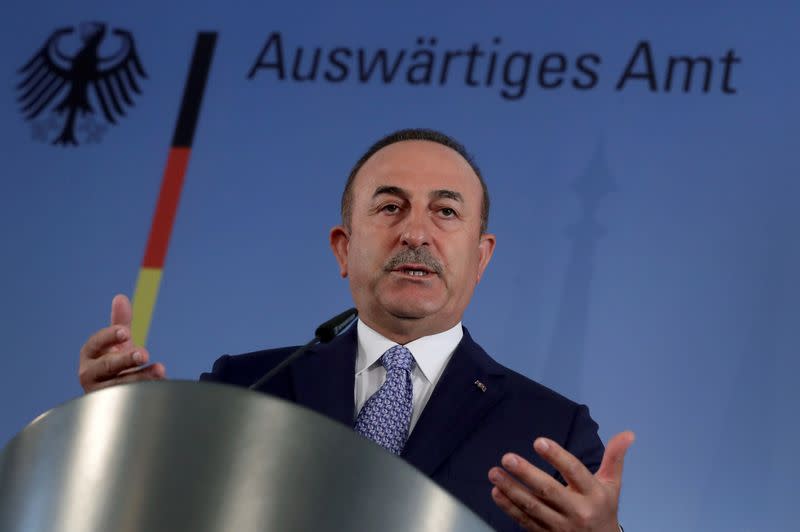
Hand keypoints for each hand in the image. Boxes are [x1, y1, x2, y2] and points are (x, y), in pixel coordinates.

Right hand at [78, 294, 165, 392]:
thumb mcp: (117, 343)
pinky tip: (160, 383)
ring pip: (120, 385)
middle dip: (125, 359)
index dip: (109, 336)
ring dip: (141, 377)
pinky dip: (146, 391)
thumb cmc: (115, 362)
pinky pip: (130, 399)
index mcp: (90, 354)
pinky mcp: (113, 406)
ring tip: (160, 370)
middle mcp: (90, 373)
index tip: (125, 331)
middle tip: (144, 353)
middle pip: (106, 365)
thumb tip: (120, 298)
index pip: (96, 343)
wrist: (114, 392)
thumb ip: (120, 322)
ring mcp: (101, 392)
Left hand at [488, 431, 633, 531]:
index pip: (575, 472)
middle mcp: (577, 511)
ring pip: (533, 506)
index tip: (539, 442)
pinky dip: (509, 507)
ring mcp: (560, 525)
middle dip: (526, 474)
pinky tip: (496, 492)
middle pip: (549, 491)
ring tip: (494, 473)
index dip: (557, 457)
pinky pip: (525, 521)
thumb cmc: (604, 509)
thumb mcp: (612, 484)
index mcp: (594, 494)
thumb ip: (615, 457)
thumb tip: (628, 433)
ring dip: (511, 489)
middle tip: (507, 457)